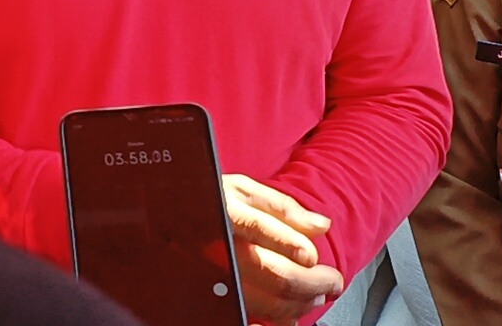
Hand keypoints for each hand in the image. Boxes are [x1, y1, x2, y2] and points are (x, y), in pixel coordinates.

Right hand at [222, 174, 344, 325]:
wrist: (170, 220)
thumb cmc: (207, 203)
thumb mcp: (240, 190)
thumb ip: (282, 207)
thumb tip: (321, 225)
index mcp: (223, 213)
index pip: (262, 231)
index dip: (296, 247)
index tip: (314, 256)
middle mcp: (216, 247)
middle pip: (275, 274)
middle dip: (313, 282)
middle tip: (331, 281)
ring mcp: (214, 277)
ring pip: (268, 303)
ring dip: (301, 302)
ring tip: (315, 293)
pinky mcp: (214, 299)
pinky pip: (250, 318)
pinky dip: (276, 320)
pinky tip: (290, 314)